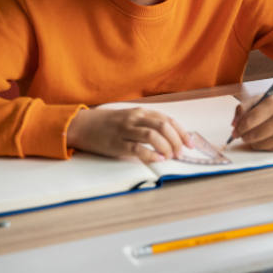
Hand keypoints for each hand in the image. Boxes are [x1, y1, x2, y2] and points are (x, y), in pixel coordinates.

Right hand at [66, 106, 191, 162]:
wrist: (82, 125)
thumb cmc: (109, 124)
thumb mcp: (130, 118)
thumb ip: (147, 124)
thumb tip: (171, 138)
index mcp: (141, 112)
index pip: (168, 120)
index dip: (182, 132)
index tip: (190, 144)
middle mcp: (135, 119)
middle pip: (163, 126)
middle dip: (176, 141)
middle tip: (180, 153)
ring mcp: (125, 130)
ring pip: (152, 135)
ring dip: (166, 147)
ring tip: (169, 156)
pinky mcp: (116, 143)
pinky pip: (136, 148)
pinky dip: (150, 154)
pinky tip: (157, 159)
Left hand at [230, 92, 272, 150]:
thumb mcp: (263, 98)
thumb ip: (245, 107)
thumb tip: (234, 125)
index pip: (249, 121)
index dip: (238, 128)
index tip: (234, 131)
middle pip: (253, 135)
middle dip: (243, 136)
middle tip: (241, 134)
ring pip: (258, 144)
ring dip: (252, 141)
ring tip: (254, 134)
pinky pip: (267, 149)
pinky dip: (262, 145)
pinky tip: (265, 137)